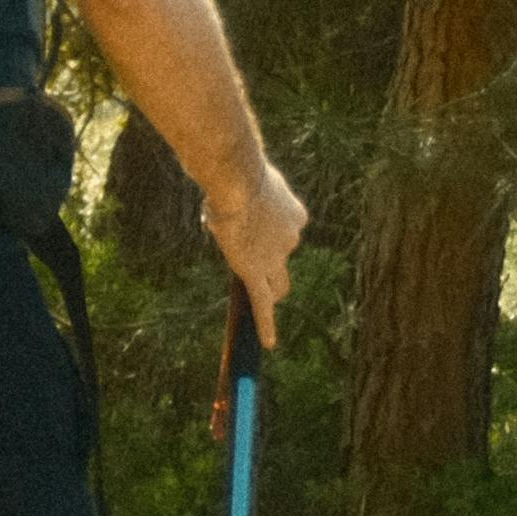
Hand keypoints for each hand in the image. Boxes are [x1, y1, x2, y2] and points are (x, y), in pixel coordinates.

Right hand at [208, 155, 314, 328]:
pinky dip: (267, 324)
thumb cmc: (238, 174)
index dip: (268, 232)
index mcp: (296, 215)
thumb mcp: (247, 182)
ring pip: (278, 284)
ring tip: (261, 295)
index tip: (253, 226)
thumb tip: (220, 203)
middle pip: (284, 261)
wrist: (237, 179)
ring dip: (271, 290)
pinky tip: (269, 341)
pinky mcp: (255, 274)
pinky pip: (263, 304)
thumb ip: (243, 197)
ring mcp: (276, 258)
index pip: (285, 232)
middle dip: (272, 263)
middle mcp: (293, 238)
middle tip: (254, 259)